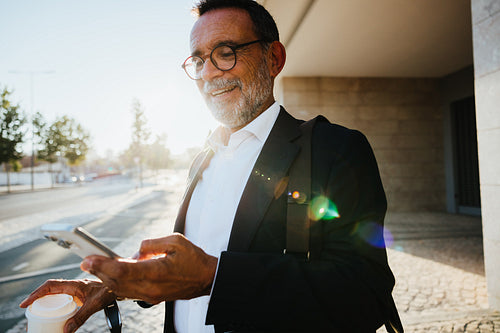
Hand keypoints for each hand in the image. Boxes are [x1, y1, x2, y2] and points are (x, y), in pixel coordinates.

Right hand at [19, 279, 115, 332]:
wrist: (118, 286)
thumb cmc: (108, 291)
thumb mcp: (94, 305)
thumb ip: (80, 317)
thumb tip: (66, 330)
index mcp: (74, 284)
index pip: (50, 286)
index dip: (36, 293)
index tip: (26, 303)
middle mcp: (72, 286)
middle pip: (49, 290)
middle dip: (36, 299)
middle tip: (28, 311)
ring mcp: (74, 290)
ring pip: (54, 294)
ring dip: (44, 302)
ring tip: (37, 314)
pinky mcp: (77, 295)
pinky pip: (61, 298)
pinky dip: (54, 305)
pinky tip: (53, 314)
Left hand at [81, 233, 217, 303]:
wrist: (207, 279)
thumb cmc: (194, 260)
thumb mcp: (176, 241)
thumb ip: (151, 244)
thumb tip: (136, 251)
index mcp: (156, 272)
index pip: (122, 270)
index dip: (102, 265)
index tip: (88, 259)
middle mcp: (151, 287)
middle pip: (116, 282)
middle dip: (99, 271)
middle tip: (86, 261)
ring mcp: (150, 295)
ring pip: (120, 289)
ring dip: (105, 277)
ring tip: (95, 266)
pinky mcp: (151, 297)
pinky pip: (129, 292)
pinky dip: (117, 283)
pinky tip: (112, 274)